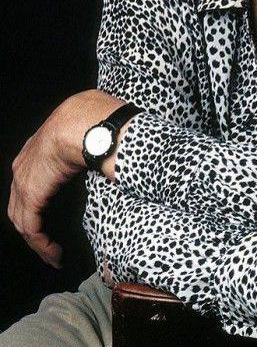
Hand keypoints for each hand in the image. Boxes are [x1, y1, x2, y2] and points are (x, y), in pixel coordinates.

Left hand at [8, 90, 124, 267]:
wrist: (88, 121)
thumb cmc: (97, 119)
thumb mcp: (91, 128)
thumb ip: (94, 139)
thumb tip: (115, 146)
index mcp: (39, 146)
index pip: (31, 179)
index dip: (41, 200)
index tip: (56, 216)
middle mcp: (25, 164)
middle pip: (22, 203)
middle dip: (36, 227)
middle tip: (52, 245)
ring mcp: (24, 179)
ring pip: (24, 220)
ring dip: (39, 242)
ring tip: (56, 256)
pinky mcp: (31, 194)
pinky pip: (31, 228)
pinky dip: (42, 245)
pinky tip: (55, 255)